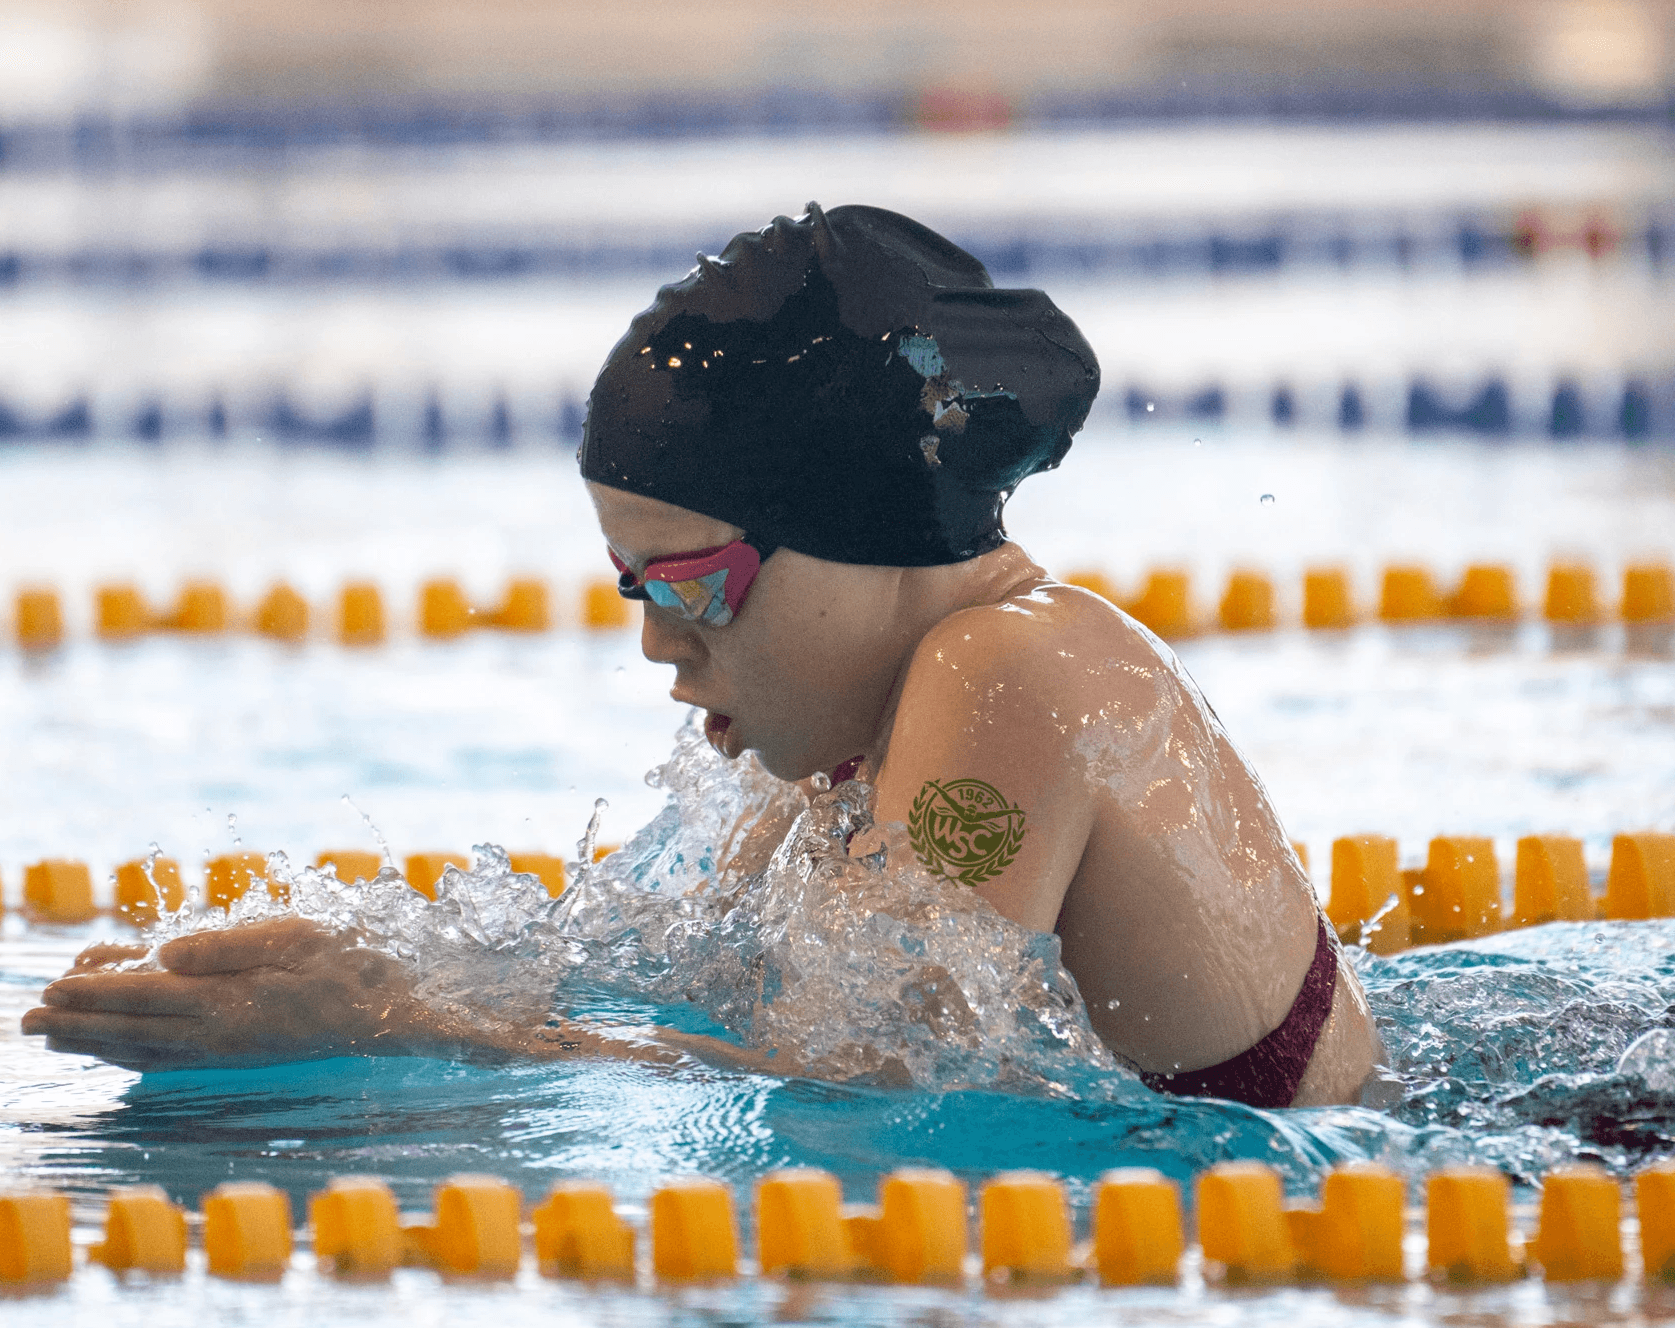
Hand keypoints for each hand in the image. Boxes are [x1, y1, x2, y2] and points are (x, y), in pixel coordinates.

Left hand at [21, 917, 421, 1071]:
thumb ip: (227, 945)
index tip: (52, 985)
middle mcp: (220, 1032)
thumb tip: (164, 955)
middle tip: (28, 1020)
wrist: (393, 1015)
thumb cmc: (353, 965)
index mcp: (230, 999)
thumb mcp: (296, 937)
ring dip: (95, 1042)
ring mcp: (230, 1048)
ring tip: (53, 1037)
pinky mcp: (240, 1052)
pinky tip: (117, 1049)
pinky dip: (132, 1051)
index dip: (96, 990)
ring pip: (146, 1047)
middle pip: (133, 1028)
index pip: (146, 993)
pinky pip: (172, 1057)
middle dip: (78, 1022)